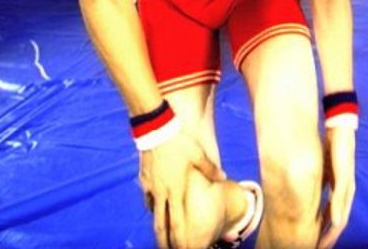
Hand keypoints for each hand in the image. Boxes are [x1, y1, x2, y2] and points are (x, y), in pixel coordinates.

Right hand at [138, 130, 223, 248]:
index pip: (177, 222)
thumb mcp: (198, 155)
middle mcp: (162, 193)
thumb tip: (223, 177)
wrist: (156, 130)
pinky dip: (151, 205)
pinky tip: (154, 205)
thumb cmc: (179, 143)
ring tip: (161, 233)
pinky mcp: (143, 179)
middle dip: (163, 241)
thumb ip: (210, 169)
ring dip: (157, 224)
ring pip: (152, 212)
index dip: (179, 239)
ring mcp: (150, 187)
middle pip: (160, 224)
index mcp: (176, 190)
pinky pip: (147, 197)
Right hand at [318, 125, 355, 248]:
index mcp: (341, 191)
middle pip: (339, 221)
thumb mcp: (324, 169)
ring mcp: (347, 184)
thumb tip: (310, 194)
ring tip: (324, 244)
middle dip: (329, 238)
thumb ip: (321, 184)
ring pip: (341, 213)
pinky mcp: (345, 176)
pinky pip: (341, 197)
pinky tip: (334, 222)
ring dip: (333, 231)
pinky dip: (337, 211)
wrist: (341, 130)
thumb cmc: (333, 149)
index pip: (334, 217)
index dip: (326, 233)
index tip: (317, 245)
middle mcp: (346, 191)